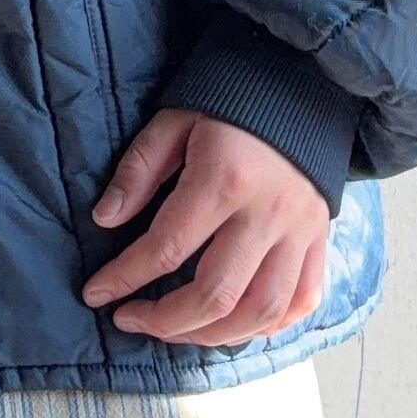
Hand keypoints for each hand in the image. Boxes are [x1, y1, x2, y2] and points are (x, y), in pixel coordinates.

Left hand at [81, 110, 328, 345]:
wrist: (300, 82)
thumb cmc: (227, 98)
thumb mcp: (173, 120)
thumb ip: (139, 171)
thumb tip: (105, 220)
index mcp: (225, 179)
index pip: (167, 248)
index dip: (124, 278)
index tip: (96, 293)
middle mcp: (268, 213)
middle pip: (216, 296)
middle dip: (164, 321)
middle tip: (130, 319)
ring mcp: (301, 231)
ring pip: (261, 312)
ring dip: (212, 335)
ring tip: (175, 330)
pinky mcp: (320, 238)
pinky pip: (301, 301)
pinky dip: (266, 325)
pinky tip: (231, 324)